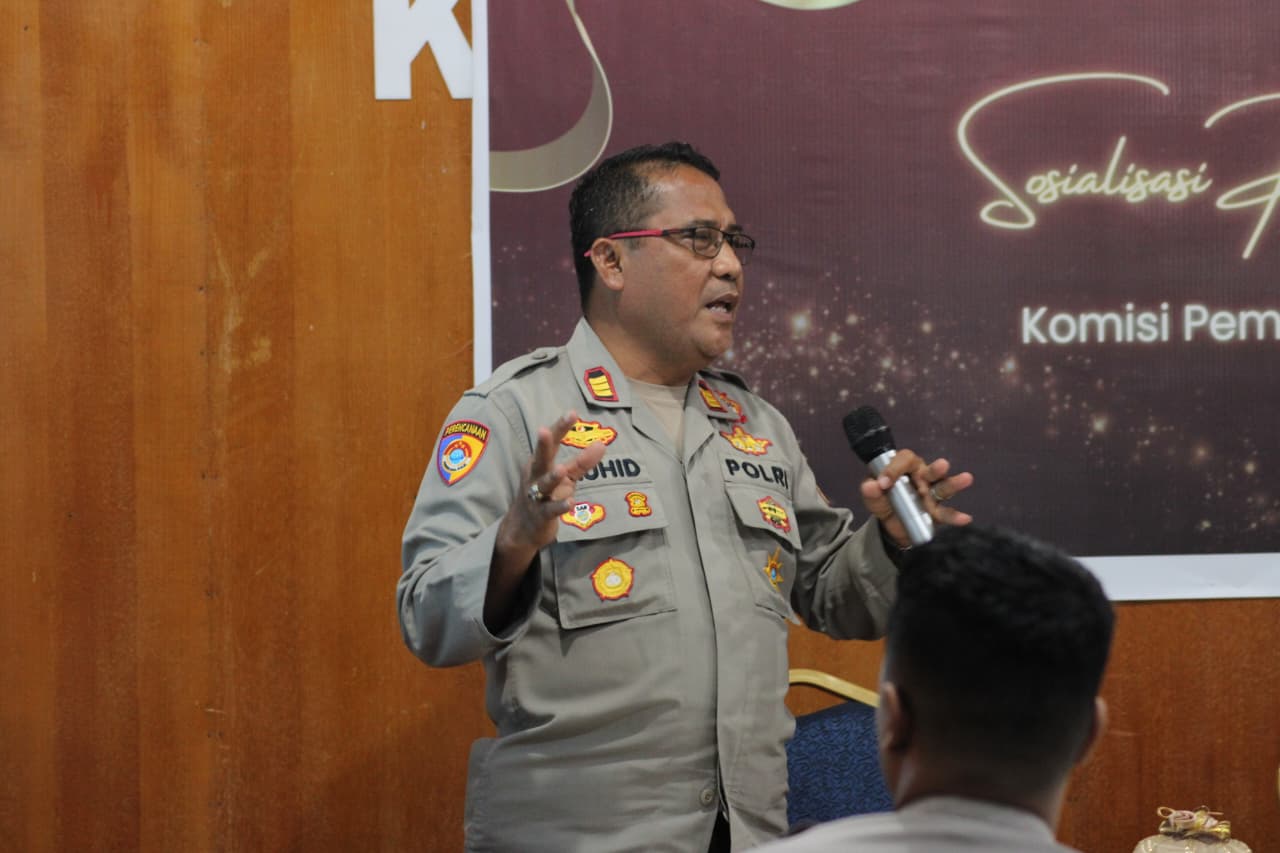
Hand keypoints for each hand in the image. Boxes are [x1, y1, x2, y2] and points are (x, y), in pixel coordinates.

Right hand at [485, 411, 606, 628]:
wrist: (522, 529)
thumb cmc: (546, 496)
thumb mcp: (566, 478)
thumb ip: (582, 462)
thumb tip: (602, 444)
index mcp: (540, 463)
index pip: (551, 442)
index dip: (560, 428)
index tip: (572, 413)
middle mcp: (535, 477)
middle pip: (541, 458)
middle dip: (544, 444)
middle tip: (545, 429)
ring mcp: (536, 497)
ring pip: (543, 485)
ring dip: (551, 477)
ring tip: (560, 469)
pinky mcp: (540, 516)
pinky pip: (550, 510)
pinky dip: (560, 506)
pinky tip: (571, 502)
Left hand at [859, 449, 973, 548]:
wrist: (890, 525)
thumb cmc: (884, 501)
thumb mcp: (873, 497)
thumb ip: (871, 491)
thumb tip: (871, 486)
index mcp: (905, 467)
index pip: (903, 460)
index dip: (894, 469)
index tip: (883, 484)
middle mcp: (922, 477)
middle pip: (930, 470)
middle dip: (936, 469)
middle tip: (942, 465)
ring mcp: (932, 494)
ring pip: (943, 487)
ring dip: (954, 483)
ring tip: (966, 478)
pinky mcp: (936, 512)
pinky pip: (947, 513)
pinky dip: (956, 516)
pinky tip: (966, 518)